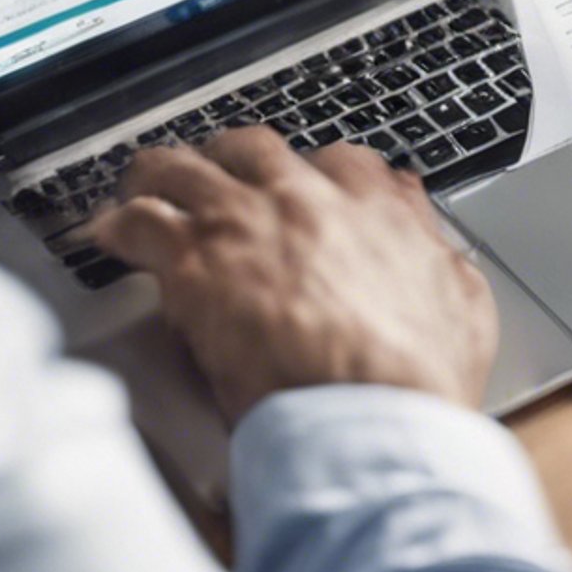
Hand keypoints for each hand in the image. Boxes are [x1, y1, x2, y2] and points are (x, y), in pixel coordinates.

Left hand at [92, 129, 497, 424]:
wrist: (374, 421)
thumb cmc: (418, 380)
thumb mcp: (463, 305)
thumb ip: (443, 262)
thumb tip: (437, 246)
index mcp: (375, 207)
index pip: (340, 163)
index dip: (313, 175)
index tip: (301, 189)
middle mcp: (307, 199)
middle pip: (255, 150)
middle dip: (231, 158)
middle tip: (215, 175)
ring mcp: (247, 223)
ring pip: (187, 169)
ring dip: (162, 173)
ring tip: (143, 181)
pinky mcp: (195, 263)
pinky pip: (141, 222)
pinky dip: (120, 223)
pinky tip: (108, 231)